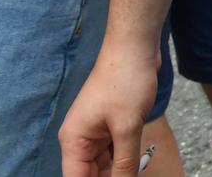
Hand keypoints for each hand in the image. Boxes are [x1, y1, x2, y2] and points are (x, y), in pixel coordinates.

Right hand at [58, 46, 159, 176]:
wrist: (134, 47)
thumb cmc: (126, 80)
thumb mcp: (127, 127)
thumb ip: (124, 163)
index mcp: (73, 141)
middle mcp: (80, 139)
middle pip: (89, 174)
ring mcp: (95, 132)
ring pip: (103, 165)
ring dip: (118, 171)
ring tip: (136, 171)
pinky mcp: (111, 125)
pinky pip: (114, 152)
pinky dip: (124, 160)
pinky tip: (137, 165)